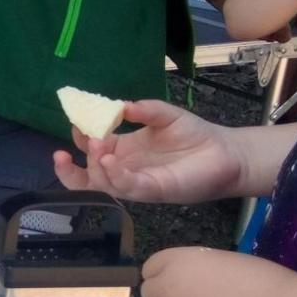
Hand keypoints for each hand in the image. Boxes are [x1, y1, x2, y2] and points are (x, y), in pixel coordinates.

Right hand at [52, 97, 247, 203]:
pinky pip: (127, 187)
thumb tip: (121, 105)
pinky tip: (110, 159)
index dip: (80, 136)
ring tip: (96, 144)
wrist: (225, 153)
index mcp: (123, 150)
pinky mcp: (152, 191)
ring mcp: (136, 183)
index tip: (77, 120)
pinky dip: (115, 175)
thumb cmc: (194, 135)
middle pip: (87, 176)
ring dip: (93, 166)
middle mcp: (124, 170)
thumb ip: (144, 110)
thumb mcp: (165, 115)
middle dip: (72, 164)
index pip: (90, 148)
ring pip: (101, 185)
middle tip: (81, 137)